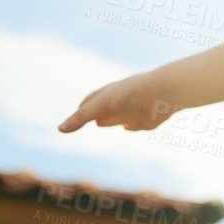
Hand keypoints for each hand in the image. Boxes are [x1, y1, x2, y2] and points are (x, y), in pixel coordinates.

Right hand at [58, 71, 179, 132]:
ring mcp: (133, 110)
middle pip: (102, 110)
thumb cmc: (131, 94)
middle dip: (94, 114)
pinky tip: (127, 127)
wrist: (164, 93)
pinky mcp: (146, 120)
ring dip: (111, 120)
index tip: (74, 113)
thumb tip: (60, 130)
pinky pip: (135, 124)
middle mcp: (119, 102)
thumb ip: (81, 117)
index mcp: (108, 94)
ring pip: (118, 117)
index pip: (89, 102)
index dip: (81, 109)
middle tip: (84, 117)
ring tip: (101, 122)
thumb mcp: (101, 105)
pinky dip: (131, 126)